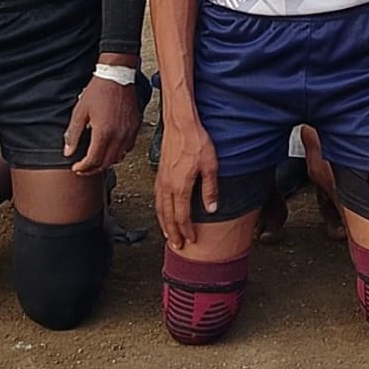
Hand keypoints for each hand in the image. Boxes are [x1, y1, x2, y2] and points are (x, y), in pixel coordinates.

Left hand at [63, 76, 140, 175]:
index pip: (93, 160)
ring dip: (106, 163)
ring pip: (118, 158)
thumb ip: (73, 133)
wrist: (117, 76)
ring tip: (95, 160)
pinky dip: (118, 153)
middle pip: (106, 163)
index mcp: (104, 132)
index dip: (83, 168)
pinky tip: (109, 148)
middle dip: (93, 169)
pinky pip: (127, 148)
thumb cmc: (98, 91)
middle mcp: (119, 136)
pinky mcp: (135, 127)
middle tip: (83, 168)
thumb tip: (68, 152)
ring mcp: (129, 133)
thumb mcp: (80, 111)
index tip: (76, 168)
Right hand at [155, 116, 217, 249]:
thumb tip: (211, 208)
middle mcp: (167, 185)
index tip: (191, 240)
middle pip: (167, 216)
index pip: (181, 216)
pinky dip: (159, 209)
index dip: (186, 230)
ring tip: (168, 234)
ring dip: (163, 223)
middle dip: (172, 232)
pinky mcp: (159, 172)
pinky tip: (162, 210)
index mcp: (179, 186)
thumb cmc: (195, 141)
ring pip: (159, 207)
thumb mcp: (210, 165)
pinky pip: (157, 197)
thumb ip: (210, 189)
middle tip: (177, 245)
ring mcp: (161, 178)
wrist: (180, 122)